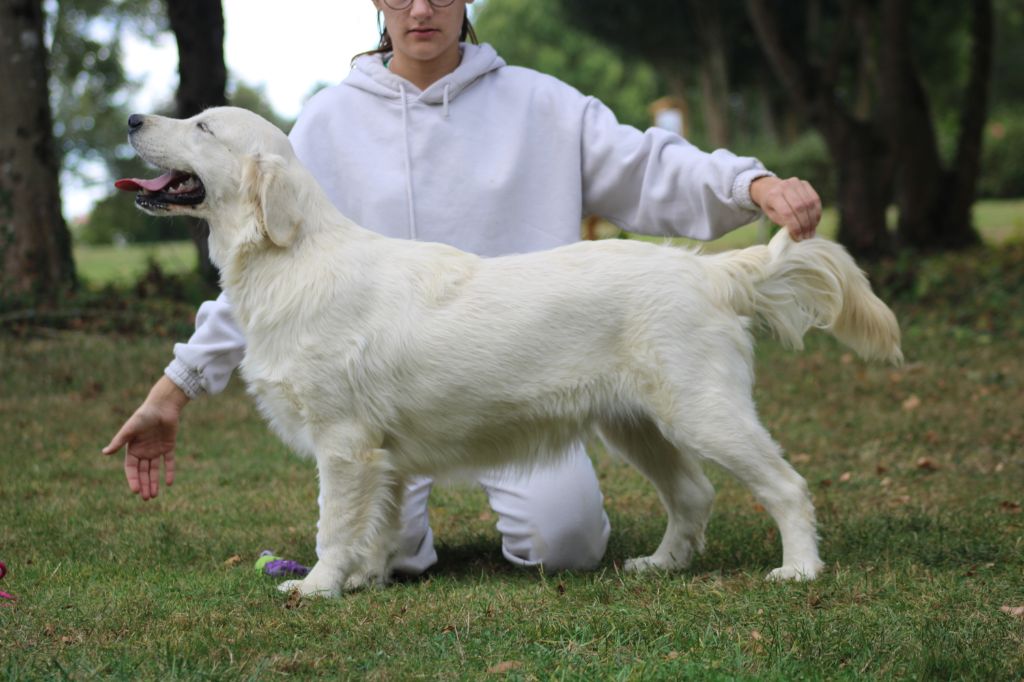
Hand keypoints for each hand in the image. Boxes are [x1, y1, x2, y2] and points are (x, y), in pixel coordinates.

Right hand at [102, 376, 189, 500]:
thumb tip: (104, 453)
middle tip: (146, 498)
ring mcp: (156, 449)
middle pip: (143, 472)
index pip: (131, 469)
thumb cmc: (144, 416)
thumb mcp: (130, 429)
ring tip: (154, 496)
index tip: (135, 491)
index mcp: (132, 449)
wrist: (162, 406)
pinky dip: (169, 472)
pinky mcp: (168, 446)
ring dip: (153, 482)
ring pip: (154, 470)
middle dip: (143, 485)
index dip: (133, 479)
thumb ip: (119, 442)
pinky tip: (169, 483)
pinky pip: (168, 461)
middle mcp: (143, 451)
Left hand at [750, 176, 821, 240]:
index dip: (795, 227)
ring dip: (812, 220)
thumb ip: (783, 222)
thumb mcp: (771, 215)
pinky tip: (815, 222)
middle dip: (805, 224)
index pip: (787, 213)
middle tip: (807, 236)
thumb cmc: (771, 205)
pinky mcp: (805, 183)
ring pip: (810, 203)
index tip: (798, 238)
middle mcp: (785, 186)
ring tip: (811, 231)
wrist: (770, 188)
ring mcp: (796, 183)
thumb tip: (798, 233)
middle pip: (800, 207)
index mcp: (773, 195)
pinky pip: (815, 199)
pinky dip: (817, 212)